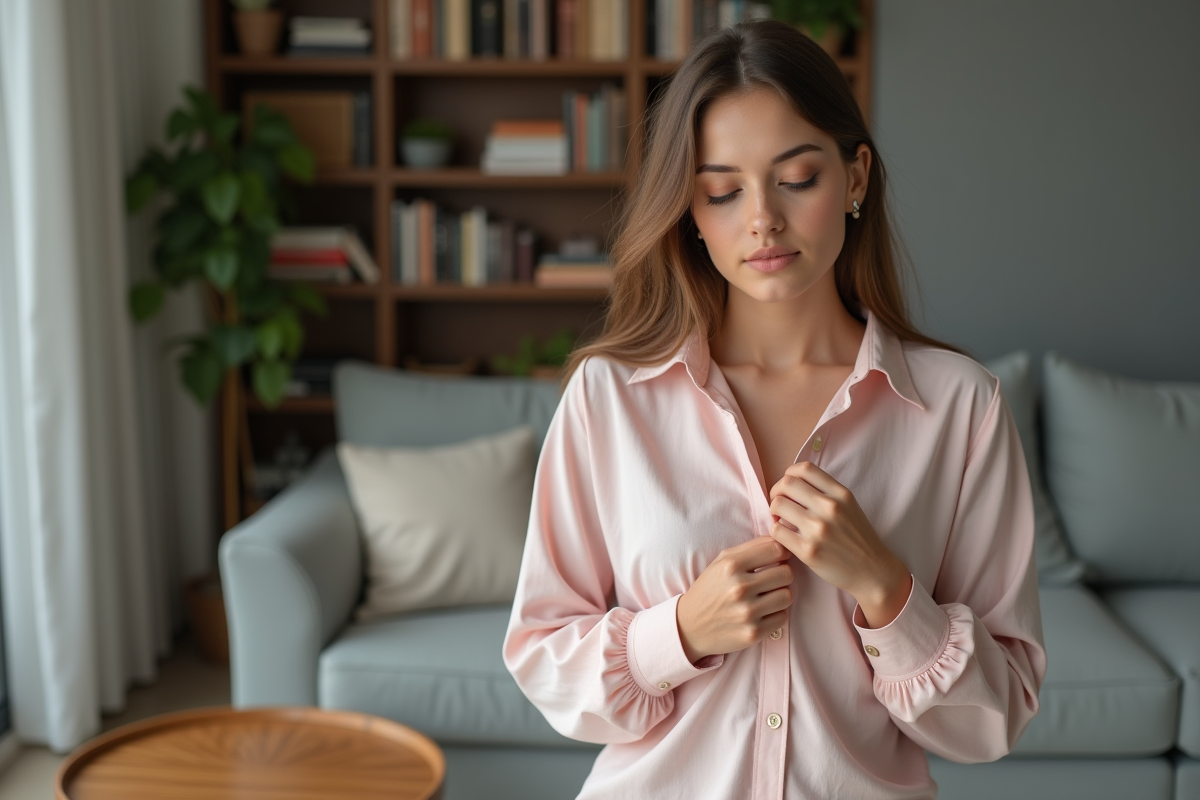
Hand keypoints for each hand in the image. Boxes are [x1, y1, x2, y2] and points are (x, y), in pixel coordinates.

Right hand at [676, 537, 793, 663]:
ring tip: (766, 596)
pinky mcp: (753, 633)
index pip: (776, 550)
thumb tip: (782, 541)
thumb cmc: (709, 589)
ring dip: (780, 595)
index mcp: (731, 566)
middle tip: (771, 579)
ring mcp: (747, 612)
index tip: (780, 558)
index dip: (783, 553)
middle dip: (782, 575)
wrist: (689, 626)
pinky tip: (761, 613)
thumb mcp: (722, 561)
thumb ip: (752, 547)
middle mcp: (739, 588)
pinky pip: (782, 617)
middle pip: (786, 573)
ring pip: (787, 596)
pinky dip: (775, 614)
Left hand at [768, 461, 911, 628]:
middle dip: (776, 492)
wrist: (873, 571)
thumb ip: (826, 492)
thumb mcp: (849, 506)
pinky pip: (777, 531)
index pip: (804, 468)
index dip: (789, 474)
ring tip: (781, 520)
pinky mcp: (808, 550)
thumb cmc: (858, 538)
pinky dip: (776, 531)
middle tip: (779, 504)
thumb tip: (792, 484)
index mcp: (841, 494)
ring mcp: (818, 529)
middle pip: (786, 483)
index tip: (789, 488)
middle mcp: (830, 508)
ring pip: (777, 505)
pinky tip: (785, 536)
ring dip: (774, 512)